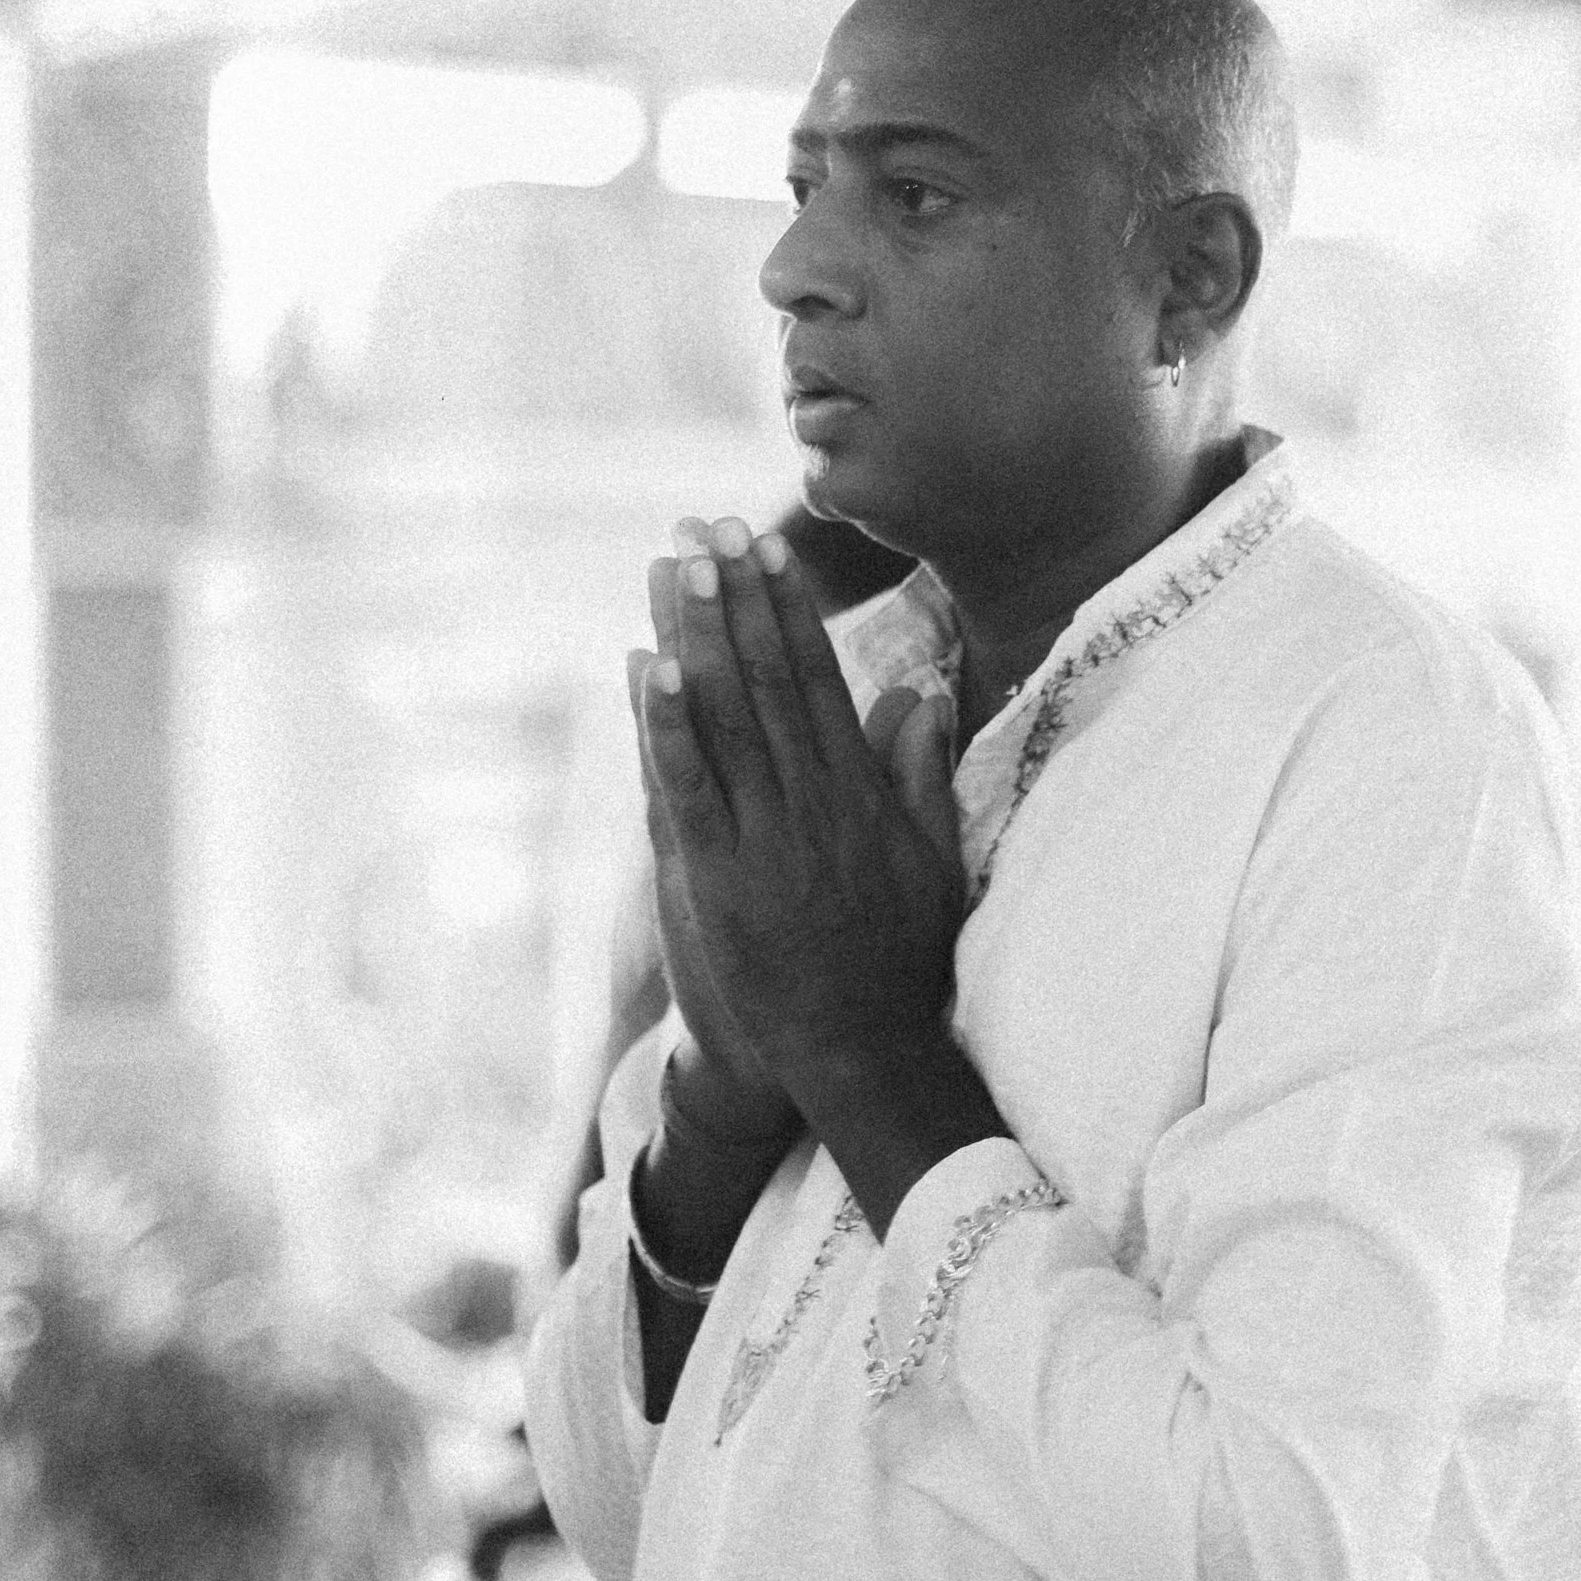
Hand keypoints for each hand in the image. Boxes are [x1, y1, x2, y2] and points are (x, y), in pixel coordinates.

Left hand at [631, 512, 963, 1116]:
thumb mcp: (933, 860)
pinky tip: (647, 668)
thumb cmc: (899, 962)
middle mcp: (812, 802)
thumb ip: (920, 773)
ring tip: (675, 566)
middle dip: (736, 597)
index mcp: (860, 793)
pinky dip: (667, 728)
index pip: (818, 678)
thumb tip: (920, 691)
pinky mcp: (718, 879)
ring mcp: (764, 839)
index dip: (788, 609)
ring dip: (697, 636)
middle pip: (767, 679)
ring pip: (726, 718)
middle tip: (707, 527)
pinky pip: (689, 788)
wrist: (862, 1053)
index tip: (765, 548)